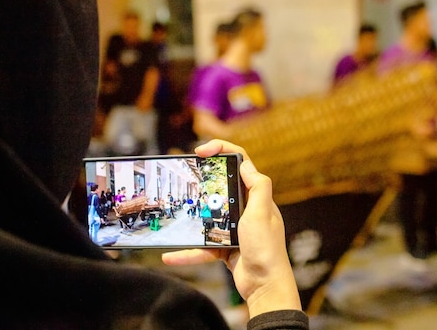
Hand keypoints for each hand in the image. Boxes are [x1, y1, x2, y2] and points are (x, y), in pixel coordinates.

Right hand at [161, 139, 301, 317]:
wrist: (265, 287)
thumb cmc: (266, 250)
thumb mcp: (262, 214)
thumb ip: (258, 187)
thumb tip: (246, 164)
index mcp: (255, 196)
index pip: (241, 163)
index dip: (222, 150)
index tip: (201, 151)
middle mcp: (245, 208)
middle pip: (220, 185)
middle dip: (202, 178)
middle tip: (184, 172)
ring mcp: (234, 228)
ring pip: (208, 216)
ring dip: (191, 216)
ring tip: (174, 209)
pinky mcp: (226, 246)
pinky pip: (202, 245)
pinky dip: (187, 251)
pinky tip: (170, 256)